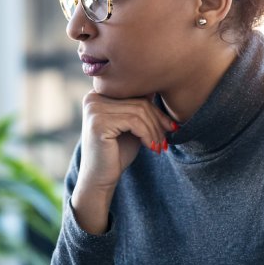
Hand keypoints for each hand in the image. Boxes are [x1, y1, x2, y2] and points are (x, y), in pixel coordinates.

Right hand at [71, 92, 175, 232]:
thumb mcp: (132, 125)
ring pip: (139, 111)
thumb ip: (140, 107)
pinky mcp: (98, 123)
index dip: (155, 109)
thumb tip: (160, 86)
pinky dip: (147, 135)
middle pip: (138, 101)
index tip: (170, 126)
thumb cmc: (117, 152)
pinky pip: (134, 122)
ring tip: (159, 146)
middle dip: (158, 121)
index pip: (135, 92)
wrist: (100, 179)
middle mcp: (93, 98)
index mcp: (99, 94)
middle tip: (166, 140)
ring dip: (155, 130)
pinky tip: (150, 147)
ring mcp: (94, 109)